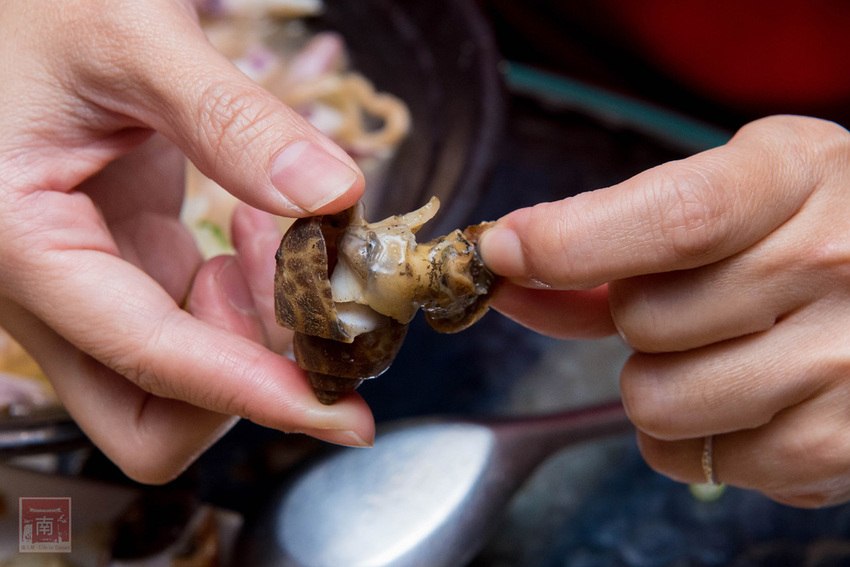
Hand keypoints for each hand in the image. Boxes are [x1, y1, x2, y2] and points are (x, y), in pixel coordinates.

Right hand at [0, 0, 373, 483]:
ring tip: (273, 233)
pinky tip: (258, 230)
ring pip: (173, 384)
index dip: (255, 391)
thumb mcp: (129, 37)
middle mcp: (45, 291)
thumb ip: (230, 118)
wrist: (10, 10)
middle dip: (242, 384)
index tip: (342, 414)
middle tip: (294, 297)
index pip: (150, 359)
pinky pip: (189, 328)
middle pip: (147, 419)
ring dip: (250, 337)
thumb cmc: (33, 8)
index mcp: (22, 246)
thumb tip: (333, 195)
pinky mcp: (120, 267)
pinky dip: (245, 303)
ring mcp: (84, 287)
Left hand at [479, 115, 849, 506]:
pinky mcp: (837, 446)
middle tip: (688, 301)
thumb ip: (617, 235)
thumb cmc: (809, 233)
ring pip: (655, 401)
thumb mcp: (734, 194)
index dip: (570, 241)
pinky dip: (693, 437)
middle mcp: (832, 266)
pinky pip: (693, 460)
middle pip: (643, 319)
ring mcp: (842, 363)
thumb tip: (511, 271)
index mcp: (797, 178)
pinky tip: (744, 396)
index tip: (504, 249)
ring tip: (717, 351)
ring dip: (657, 382)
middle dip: (631, 317)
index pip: (676, 220)